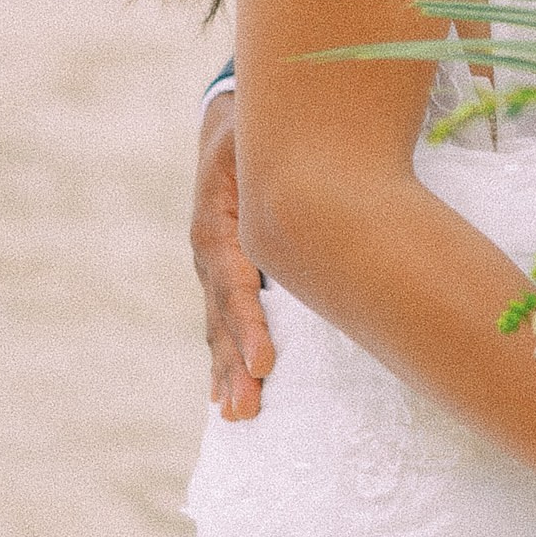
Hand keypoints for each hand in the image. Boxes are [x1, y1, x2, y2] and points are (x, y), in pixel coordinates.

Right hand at [193, 92, 274, 417]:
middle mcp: (209, 251)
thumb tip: (326, 179)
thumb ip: (281, 165)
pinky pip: (223, 321)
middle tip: (248, 408)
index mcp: (216, 223)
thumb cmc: (258, 130)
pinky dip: (225, 358)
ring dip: (227, 371)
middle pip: (222, 316)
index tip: (265, 364)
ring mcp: (213, 266)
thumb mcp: (261, 138)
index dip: (249, 325)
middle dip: (235, 365)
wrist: (232, 122)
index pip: (232, 283)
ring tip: (237, 414)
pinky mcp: (224, 274)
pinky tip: (225, 395)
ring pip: (219, 326)